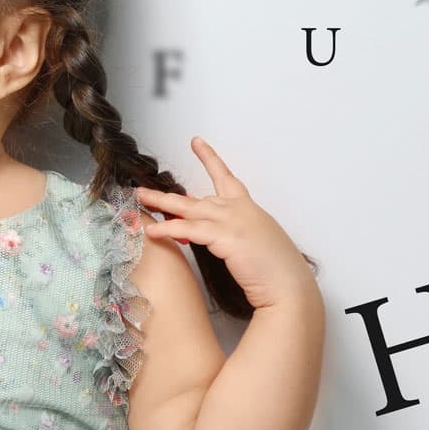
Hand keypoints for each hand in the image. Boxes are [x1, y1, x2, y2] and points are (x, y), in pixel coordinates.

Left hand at [134, 137, 316, 309]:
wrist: (290, 286)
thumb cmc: (275, 270)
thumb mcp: (253, 241)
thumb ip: (230, 231)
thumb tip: (203, 228)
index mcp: (248, 209)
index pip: (225, 178)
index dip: (210, 159)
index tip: (196, 143)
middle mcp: (239, 209)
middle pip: (194, 198)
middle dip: (165, 196)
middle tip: (141, 190)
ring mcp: (232, 220)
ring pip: (187, 209)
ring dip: (160, 205)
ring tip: (138, 202)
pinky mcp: (226, 236)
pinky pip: (188, 229)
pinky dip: (168, 229)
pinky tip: (151, 231)